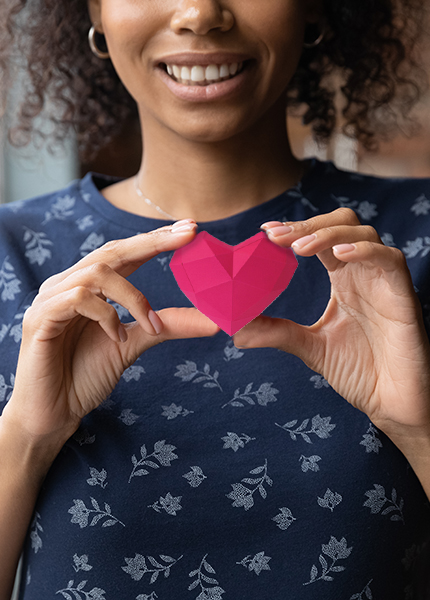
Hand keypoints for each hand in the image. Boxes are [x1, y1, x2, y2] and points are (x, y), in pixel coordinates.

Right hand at [2, 220, 218, 446]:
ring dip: (133, 297)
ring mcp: (52, 298)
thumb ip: (167, 326)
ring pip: (99, 272)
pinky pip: (78, 298)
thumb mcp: (134, 343)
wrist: (54, 413)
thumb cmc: (86, 375)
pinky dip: (107, 315)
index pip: (125, 253)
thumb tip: (214, 321)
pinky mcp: (41, 317)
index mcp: (89, 287)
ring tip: (150, 326)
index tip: (191, 229)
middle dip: (153, 241)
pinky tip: (115, 337)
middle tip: (189, 234)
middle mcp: (69, 284)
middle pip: (112, 251)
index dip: (156, 239)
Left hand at [234, 208, 429, 439]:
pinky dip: (363, 251)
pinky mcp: (403, 296)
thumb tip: (236, 330)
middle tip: (275, 237)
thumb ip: (278, 332)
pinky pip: (389, 259)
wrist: (393, 404)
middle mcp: (363, 273)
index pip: (319, 239)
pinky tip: (338, 256)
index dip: (295, 229)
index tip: (266, 231)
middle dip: (308, 224)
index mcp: (343, 279)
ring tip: (298, 248)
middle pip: (341, 223)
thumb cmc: (361, 372)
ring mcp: (384, 281)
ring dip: (328, 234)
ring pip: (363, 233)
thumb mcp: (310, 347)